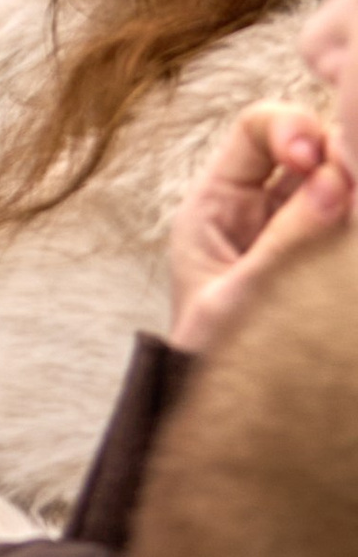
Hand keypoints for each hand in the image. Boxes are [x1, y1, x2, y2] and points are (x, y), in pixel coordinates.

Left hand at [167, 102, 353, 354]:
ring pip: (344, 184)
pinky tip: (356, 237)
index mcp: (216, 205)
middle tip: (356, 193)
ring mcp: (298, 232)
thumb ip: (284, 242)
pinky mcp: (328, 261)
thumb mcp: (237, 300)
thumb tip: (334, 183)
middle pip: (313, 147)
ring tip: (355, 225)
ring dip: (357, 192)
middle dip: (341, 157)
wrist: (237, 428)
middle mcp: (259, 209)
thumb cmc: (213, 363)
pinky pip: (351, 224)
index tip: (314, 158)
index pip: (255, 131)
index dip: (291, 128)